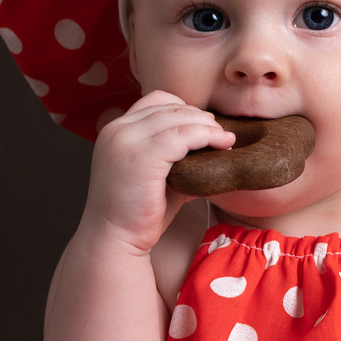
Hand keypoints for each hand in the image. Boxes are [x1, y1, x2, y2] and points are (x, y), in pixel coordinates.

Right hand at [82, 91, 232, 254]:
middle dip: (200, 118)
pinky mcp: (142, 155)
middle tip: (221, 134)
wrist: (115, 240)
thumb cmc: (138, 213)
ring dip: (208, 126)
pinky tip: (222, 146)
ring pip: (179, 118)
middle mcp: (117, 130)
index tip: (204, 127)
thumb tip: (214, 146)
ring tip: (226, 141)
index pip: (155, 101)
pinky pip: (184, 135)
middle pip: (170, 107)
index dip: (184, 109)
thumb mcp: (157, 175)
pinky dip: (207, 136)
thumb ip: (176, 156)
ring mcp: (127, 140)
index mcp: (116, 131)